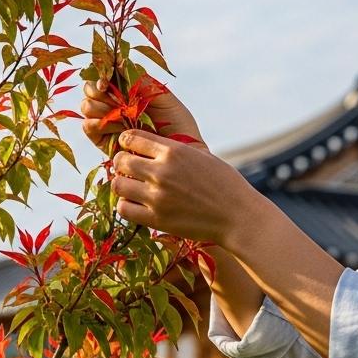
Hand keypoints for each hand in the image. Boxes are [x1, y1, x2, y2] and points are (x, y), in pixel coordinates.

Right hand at [80, 74, 206, 155]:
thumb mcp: (162, 96)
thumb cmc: (177, 124)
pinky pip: (88, 126)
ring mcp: (107, 122)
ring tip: (121, 115)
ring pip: (86, 106)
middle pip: (89, 89)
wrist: (180, 154)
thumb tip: (120, 60)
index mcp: (127, 90)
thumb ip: (141, 79)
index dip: (101, 74)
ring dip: (100, 106)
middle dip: (98, 90)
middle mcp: (114, 104)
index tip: (106, 81)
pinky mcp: (103, 141)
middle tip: (115, 99)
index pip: (105, 75)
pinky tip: (117, 127)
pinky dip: (98, 123)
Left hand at [110, 129, 250, 242]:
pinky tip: (137, 205)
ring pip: (118, 185)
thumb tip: (148, 147)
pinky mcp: (157, 219)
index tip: (129, 148)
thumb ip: (174, 150)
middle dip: (121, 163)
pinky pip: (124, 209)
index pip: (132, 137)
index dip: (127, 142)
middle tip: (129, 170)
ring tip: (133, 188)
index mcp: (174, 151)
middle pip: (120, 161)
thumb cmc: (224, 184)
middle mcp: (162, 171)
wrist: (238, 216)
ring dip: (123, 185)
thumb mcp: (201, 156)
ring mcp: (158, 196)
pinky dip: (127, 206)